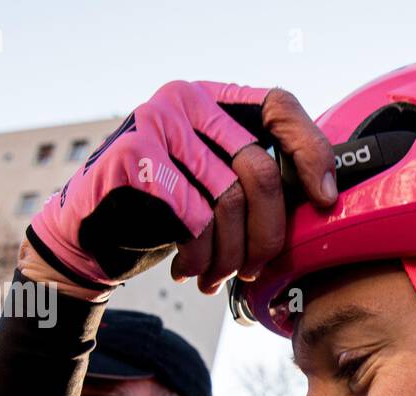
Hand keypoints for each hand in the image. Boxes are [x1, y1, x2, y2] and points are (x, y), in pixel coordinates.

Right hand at [27, 81, 336, 296]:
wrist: (90, 236)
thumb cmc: (164, 215)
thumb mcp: (215, 185)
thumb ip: (257, 176)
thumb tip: (325, 196)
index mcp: (213, 100)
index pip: (279, 106)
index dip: (311, 151)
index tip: (324, 199)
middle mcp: (185, 101)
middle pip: (261, 169)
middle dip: (267, 234)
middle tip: (255, 268)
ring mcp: (156, 124)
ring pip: (230, 201)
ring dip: (231, 254)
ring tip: (219, 276)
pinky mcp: (135, 158)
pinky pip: (194, 218)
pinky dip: (200, 256)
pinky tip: (190, 270)